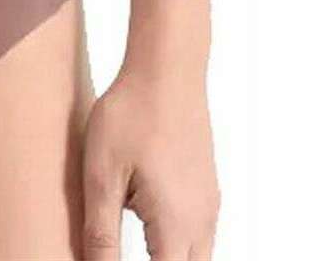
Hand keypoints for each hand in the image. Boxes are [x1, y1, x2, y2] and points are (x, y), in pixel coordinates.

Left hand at [80, 67, 218, 257]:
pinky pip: (199, 235)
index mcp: (176, 226)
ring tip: (134, 243)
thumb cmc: (131, 114)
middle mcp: (201, 222)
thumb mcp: (102, 176)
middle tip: (120, 252)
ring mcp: (208, 205)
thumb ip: (101, 235)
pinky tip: (148, 225)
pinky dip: (177, 244)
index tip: (114, 259)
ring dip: (169, 258)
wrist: (166, 67)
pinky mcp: (206, 188)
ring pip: (197, 257)